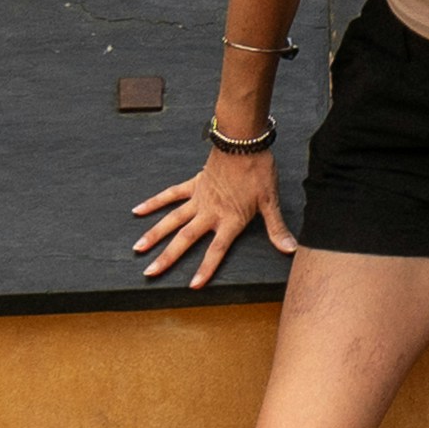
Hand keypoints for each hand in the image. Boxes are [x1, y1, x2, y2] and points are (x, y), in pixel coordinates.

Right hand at [135, 137, 294, 287]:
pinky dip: (154, 203)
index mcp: (230, 219)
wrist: (243, 141)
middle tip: (149, 272)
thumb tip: (291, 249)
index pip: (216, 250)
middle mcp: (210, 212)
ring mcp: (199, 198)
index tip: (192, 285)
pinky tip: (138, 211)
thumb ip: (277, 228)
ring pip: (172, 220)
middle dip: (167, 258)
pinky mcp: (193, 184)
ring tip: (138, 249)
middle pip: (185, 239)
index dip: (206, 268)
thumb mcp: (270, 201)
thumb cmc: (258, 170)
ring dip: (154, 235)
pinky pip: (170, 195)